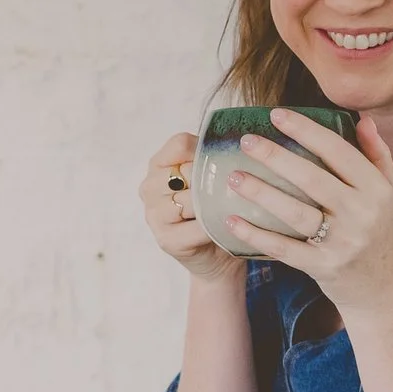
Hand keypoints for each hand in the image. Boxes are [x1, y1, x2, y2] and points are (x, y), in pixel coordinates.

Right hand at [141, 131, 242, 284]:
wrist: (217, 253)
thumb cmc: (217, 207)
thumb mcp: (213, 176)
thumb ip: (215, 155)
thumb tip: (243, 138)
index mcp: (158, 164)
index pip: (179, 144)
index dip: (205, 150)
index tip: (225, 161)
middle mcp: (149, 187)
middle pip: (186, 171)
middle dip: (214, 179)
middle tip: (237, 186)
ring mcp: (154, 215)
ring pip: (191, 199)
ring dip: (216, 204)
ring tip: (234, 205)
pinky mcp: (166, 240)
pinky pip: (197, 226)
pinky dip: (217, 225)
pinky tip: (228, 225)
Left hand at [221, 110, 392, 316]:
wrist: (383, 288)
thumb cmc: (380, 232)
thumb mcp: (388, 192)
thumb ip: (376, 155)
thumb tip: (361, 119)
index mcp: (377, 190)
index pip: (339, 152)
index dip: (307, 131)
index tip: (276, 115)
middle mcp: (362, 214)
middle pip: (312, 179)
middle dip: (276, 157)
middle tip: (246, 140)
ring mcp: (342, 243)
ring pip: (296, 213)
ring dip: (262, 194)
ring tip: (234, 177)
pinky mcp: (323, 267)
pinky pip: (284, 248)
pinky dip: (256, 235)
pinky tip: (231, 220)